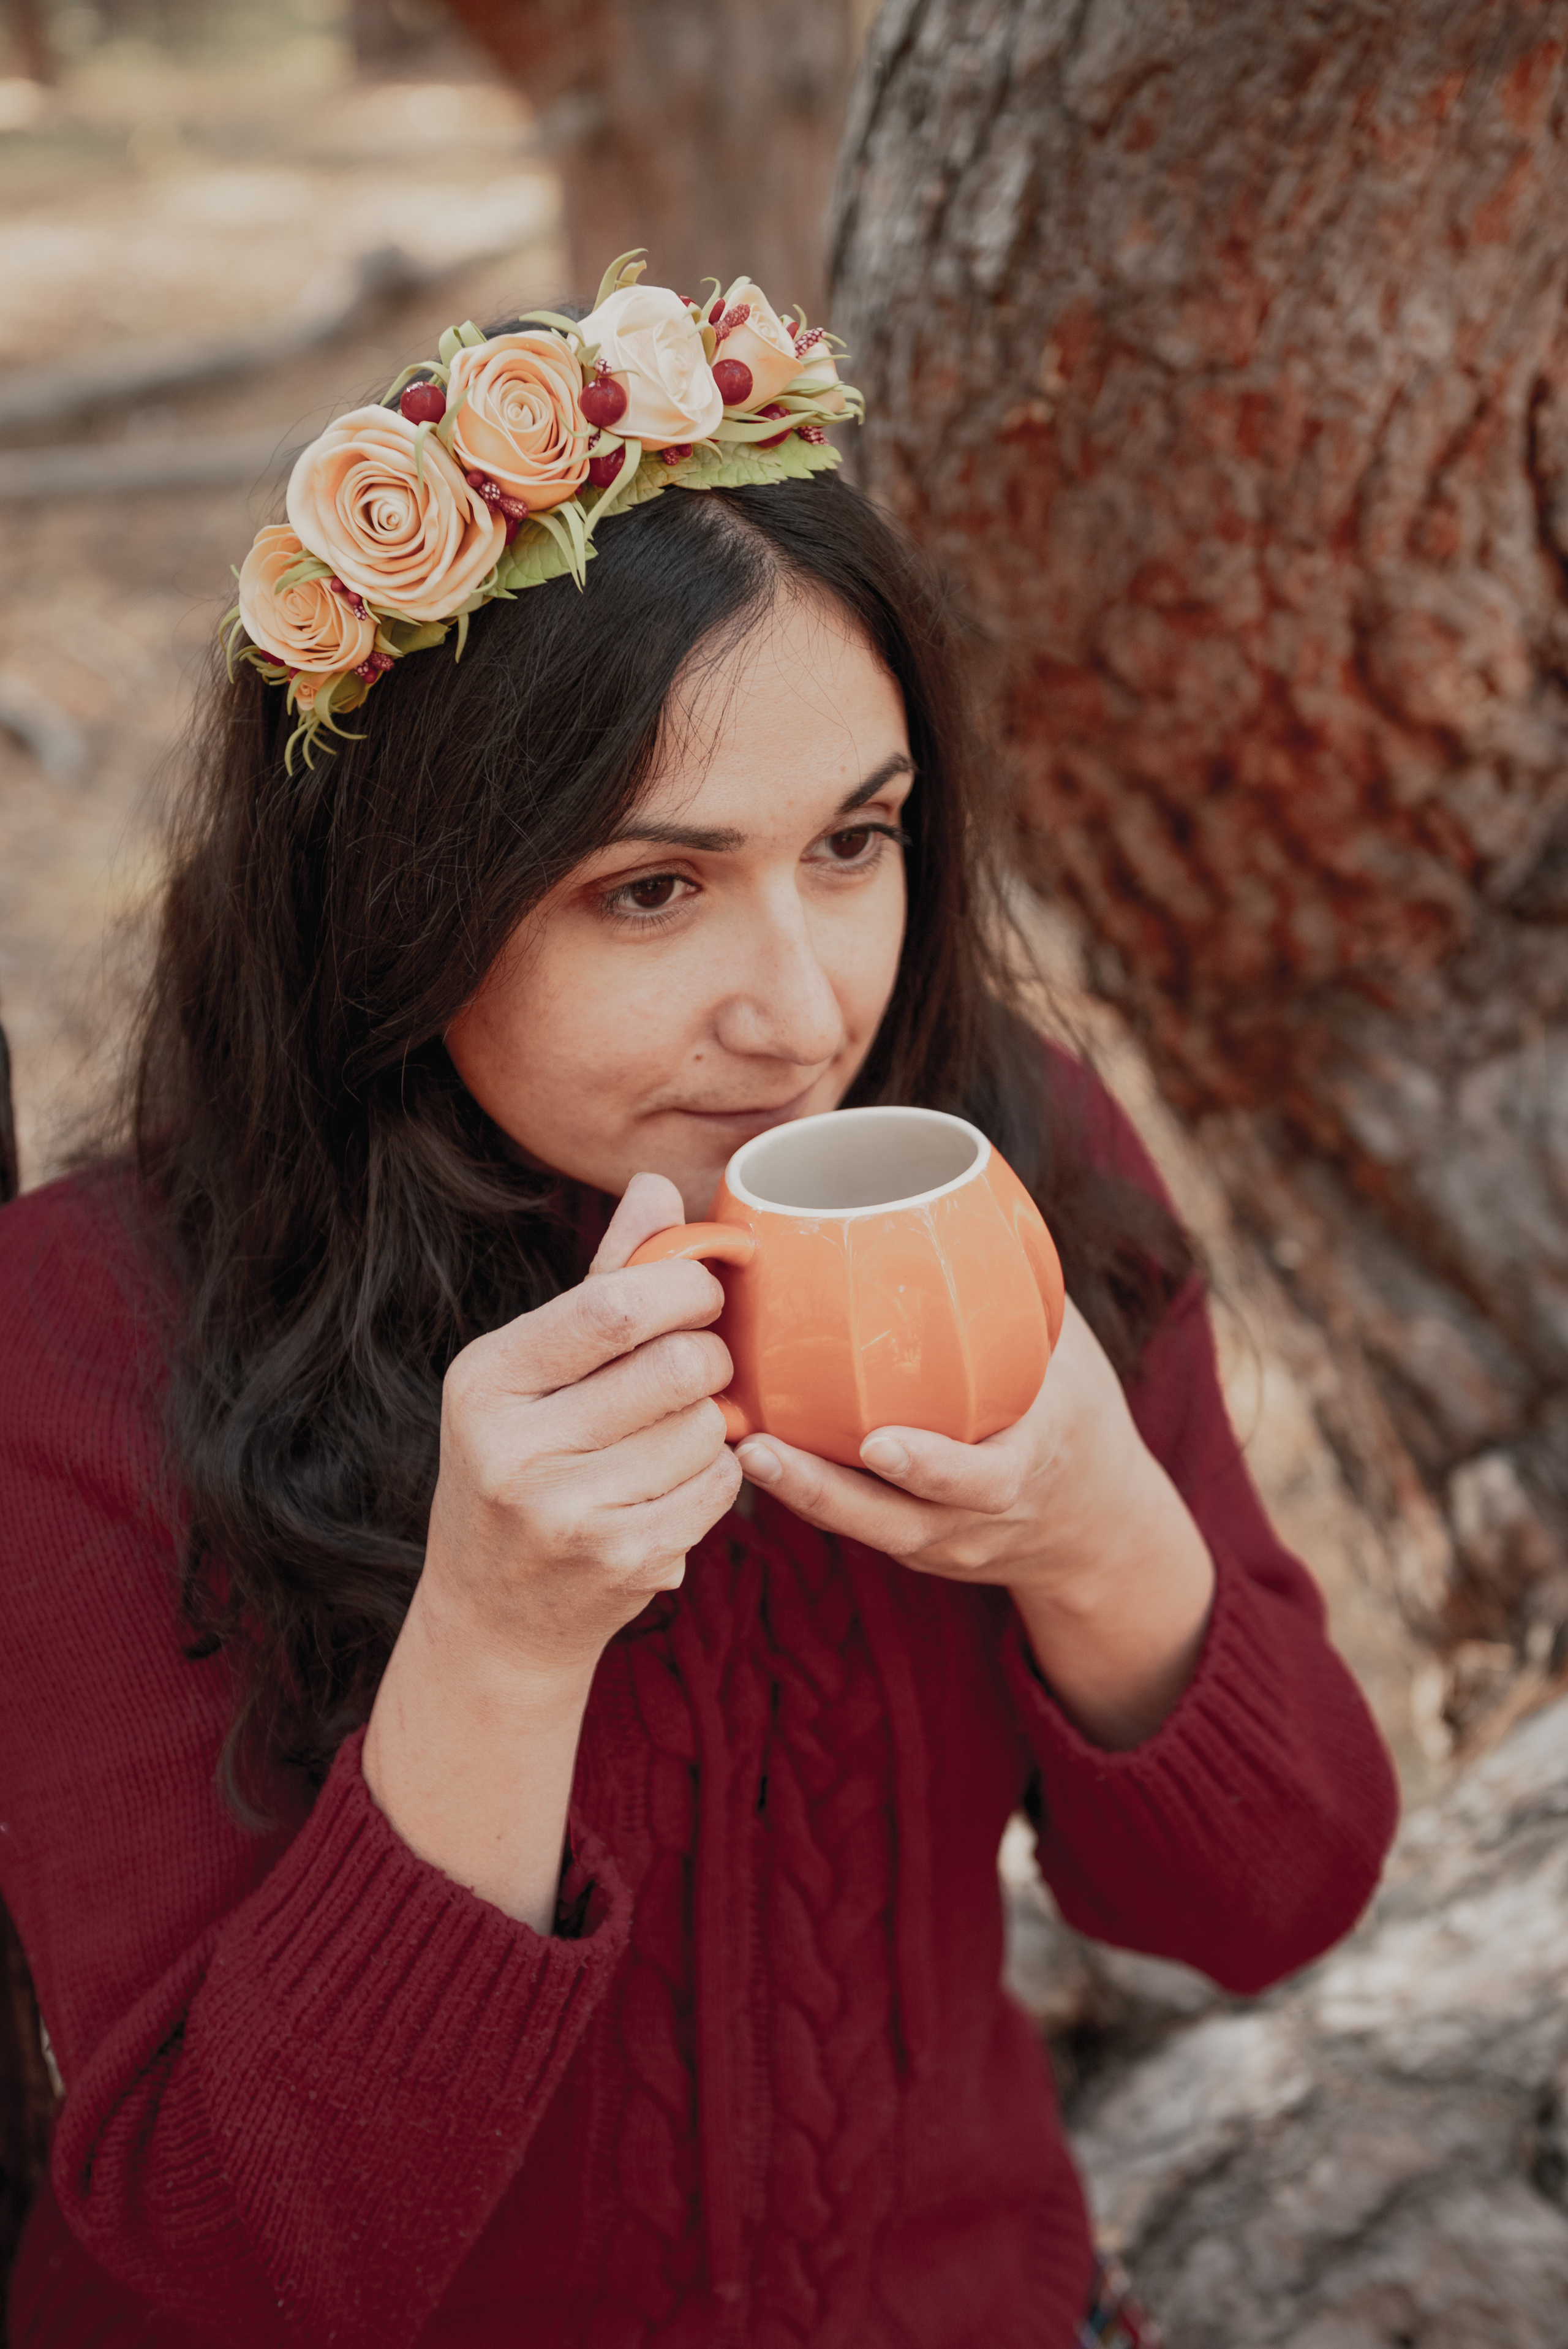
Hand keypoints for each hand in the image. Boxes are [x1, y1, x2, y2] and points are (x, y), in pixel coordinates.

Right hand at [365, 1172, 738, 1928]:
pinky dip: (716, 1477)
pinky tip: (673, 1486)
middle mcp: (512, 1446)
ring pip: (706, 1428)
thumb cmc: (523, 1467)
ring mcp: (566, 1512)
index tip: (709, 1287)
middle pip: (677, 1365)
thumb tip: (659, 1186)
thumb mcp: (532, 1373)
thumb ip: (601, 1279)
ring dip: (712, 1425)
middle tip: (703, 1366)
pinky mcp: (621, 1561)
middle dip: (712, 1358)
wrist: (494, 1617)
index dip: (688, 1286)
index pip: (617, 1306)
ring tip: (671, 1438)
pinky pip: (719, 1486)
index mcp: (485, 1378)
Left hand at [735, 1299, 1215, 1747]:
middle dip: (823, 1492)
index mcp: (1029, 1465)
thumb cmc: (1076, 1412)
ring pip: (861, 1529)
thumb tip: (967, 1197)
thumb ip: (1024, 1297)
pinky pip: (855, 1522)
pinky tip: (750, 1450)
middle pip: (895, 1521)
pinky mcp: (908, 1545)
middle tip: (759, 1448)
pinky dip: (805, 1492)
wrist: (1095, 1524)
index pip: (986, 1481)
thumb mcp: (1070, 1356)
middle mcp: (978, 1517)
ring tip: (739, 1446)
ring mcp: (940, 1542)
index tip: (879, 1444)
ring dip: (796, 1493)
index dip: (934, 1469)